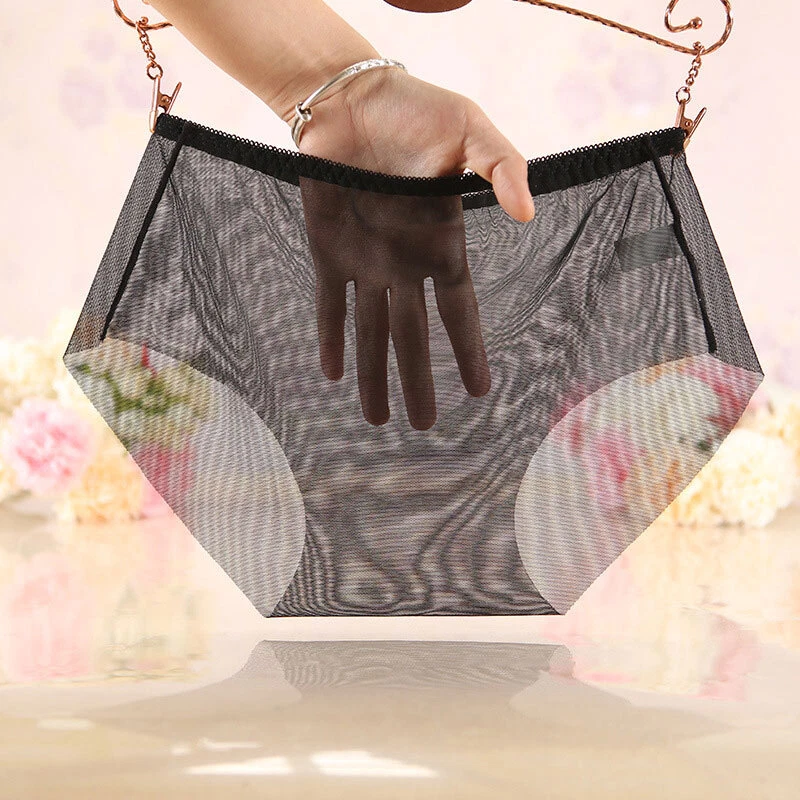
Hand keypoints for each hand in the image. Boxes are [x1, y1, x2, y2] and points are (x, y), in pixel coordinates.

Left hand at [292, 67, 535, 429]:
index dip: (467, 352)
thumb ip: (502, 167)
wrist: (352, 96)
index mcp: (441, 245)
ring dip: (373, 375)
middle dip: (417, 382)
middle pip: (412, 338)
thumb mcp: (471, 131)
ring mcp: (365, 261)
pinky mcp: (326, 249)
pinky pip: (328, 303)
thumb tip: (527, 215)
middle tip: (423, 425)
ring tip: (376, 419)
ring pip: (371, 332)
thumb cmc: (418, 109)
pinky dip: (329, 337)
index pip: (459, 312)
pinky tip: (332, 373)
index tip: (479, 391)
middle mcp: (404, 264)